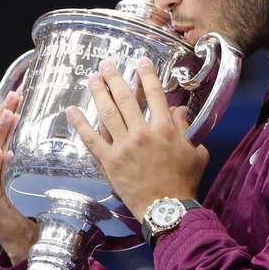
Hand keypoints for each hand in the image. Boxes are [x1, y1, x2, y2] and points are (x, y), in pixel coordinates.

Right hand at [0, 90, 37, 263]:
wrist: (23, 242)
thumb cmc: (26, 209)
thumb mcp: (21, 177)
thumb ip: (19, 159)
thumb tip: (30, 135)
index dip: (2, 112)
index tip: (15, 93)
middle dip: (1, 115)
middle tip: (15, 96)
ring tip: (9, 114)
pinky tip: (0, 150)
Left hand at [67, 57, 208, 221]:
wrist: (166, 208)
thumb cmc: (184, 182)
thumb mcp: (196, 152)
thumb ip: (187, 129)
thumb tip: (179, 111)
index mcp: (165, 128)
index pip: (155, 94)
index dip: (147, 75)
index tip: (140, 61)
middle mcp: (142, 132)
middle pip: (126, 99)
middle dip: (115, 78)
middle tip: (107, 63)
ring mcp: (123, 146)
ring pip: (108, 113)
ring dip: (99, 93)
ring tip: (92, 78)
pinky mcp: (109, 161)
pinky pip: (92, 139)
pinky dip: (80, 124)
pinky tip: (72, 111)